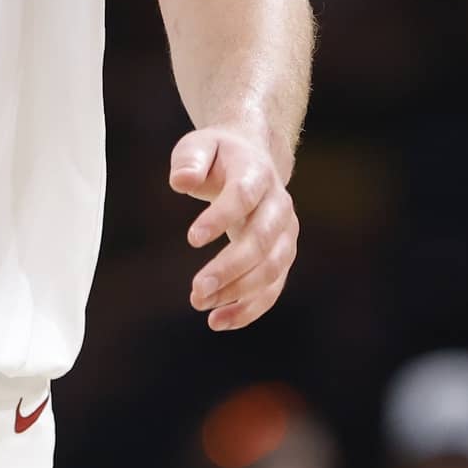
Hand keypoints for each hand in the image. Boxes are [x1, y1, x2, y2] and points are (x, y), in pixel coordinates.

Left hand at [172, 126, 297, 330]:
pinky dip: (249, 308)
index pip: (243, 197)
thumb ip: (189, 161)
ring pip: (271, 269)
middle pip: (262, 240)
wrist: (252, 158)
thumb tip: (181, 181)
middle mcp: (278, 205)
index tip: (191, 239)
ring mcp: (286, 233)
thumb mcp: (198, 147)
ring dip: (239, 292)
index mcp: (257, 174)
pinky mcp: (283, 256)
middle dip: (231, 268)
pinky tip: (219, 320)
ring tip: (201, 305)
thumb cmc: (218, 156)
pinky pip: (273, 288)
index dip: (220, 218)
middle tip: (196, 289)